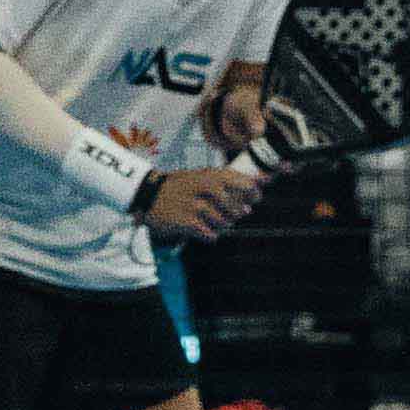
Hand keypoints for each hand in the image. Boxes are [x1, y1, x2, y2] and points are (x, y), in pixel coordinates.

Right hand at [143, 161, 259, 243]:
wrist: (147, 195)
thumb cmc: (179, 186)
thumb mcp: (201, 176)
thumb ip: (228, 180)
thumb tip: (262, 182)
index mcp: (210, 175)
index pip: (244, 184)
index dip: (253, 193)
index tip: (253, 199)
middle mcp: (205, 188)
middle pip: (237, 209)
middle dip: (235, 214)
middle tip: (225, 212)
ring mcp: (196, 206)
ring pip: (225, 224)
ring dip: (220, 225)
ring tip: (207, 219)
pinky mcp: (188, 222)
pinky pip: (211, 235)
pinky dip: (209, 234)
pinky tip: (199, 228)